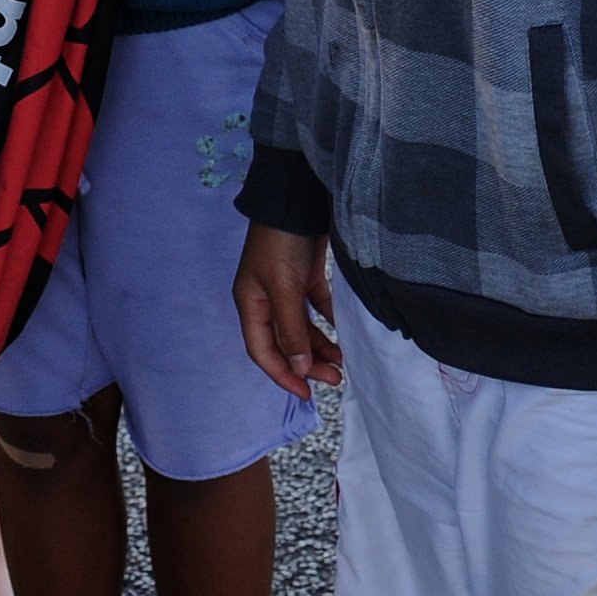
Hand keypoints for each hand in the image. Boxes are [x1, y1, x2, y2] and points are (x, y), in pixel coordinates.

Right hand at [232, 225, 340, 399]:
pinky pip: (318, 310)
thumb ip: (291, 330)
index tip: (307, 394)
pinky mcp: (306, 278)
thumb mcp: (283, 289)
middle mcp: (266, 300)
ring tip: (344, 362)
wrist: (296, 201)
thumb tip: (299, 368)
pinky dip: (329, 324)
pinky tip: (345, 335)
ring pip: (303, 329)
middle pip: (285, 343)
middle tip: (336, 379)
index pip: (262, 350)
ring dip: (321, 347)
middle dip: (308, 364)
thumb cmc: (281, 244)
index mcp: (251, 304)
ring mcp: (286, 289)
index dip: (282, 374)